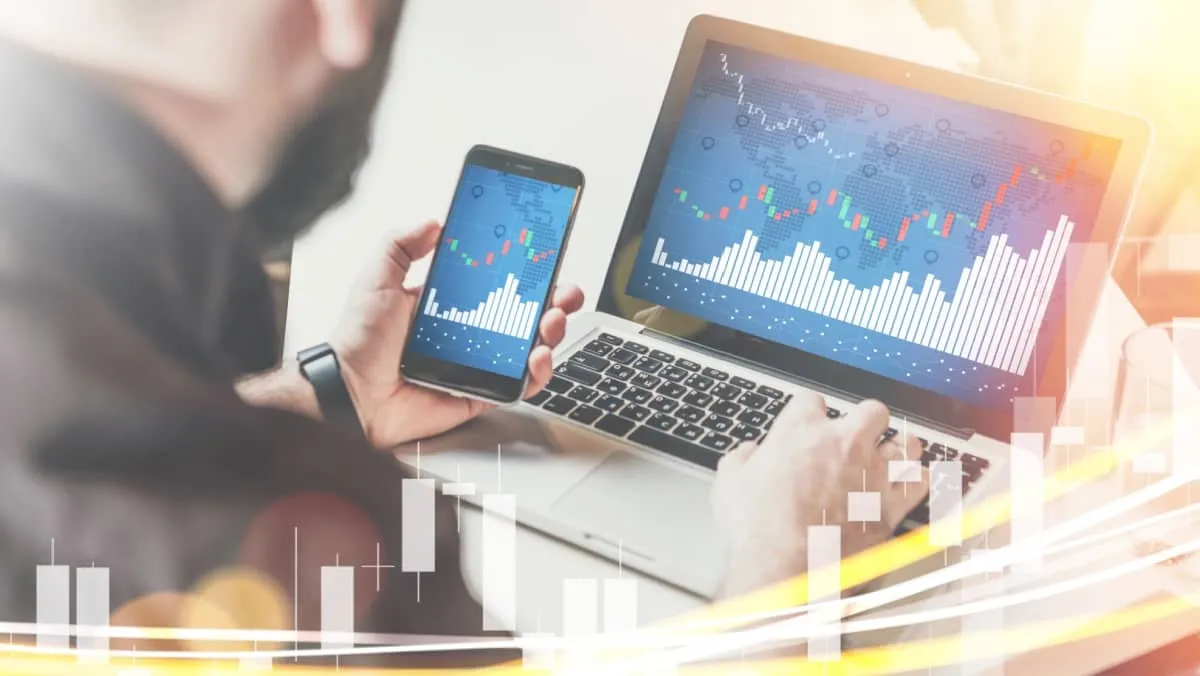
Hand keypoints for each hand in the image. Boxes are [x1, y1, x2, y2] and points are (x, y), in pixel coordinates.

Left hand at [330, 221, 584, 447]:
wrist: (349, 395)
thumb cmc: (358, 341)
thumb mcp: (377, 278)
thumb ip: (401, 243)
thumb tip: (434, 220)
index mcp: (449, 301)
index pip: (497, 280)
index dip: (525, 270)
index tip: (545, 256)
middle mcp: (468, 330)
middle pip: (525, 312)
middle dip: (553, 300)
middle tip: (563, 292)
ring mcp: (478, 362)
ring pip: (530, 346)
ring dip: (551, 331)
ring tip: (551, 321)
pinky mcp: (480, 393)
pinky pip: (519, 385)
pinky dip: (537, 372)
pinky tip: (537, 356)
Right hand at [712, 392, 927, 597]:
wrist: (786, 569)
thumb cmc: (758, 529)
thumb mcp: (730, 483)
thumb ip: (742, 459)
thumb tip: (748, 454)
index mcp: (801, 430)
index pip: (813, 400)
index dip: (810, 413)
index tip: (807, 425)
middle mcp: (843, 443)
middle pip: (871, 410)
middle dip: (865, 420)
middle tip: (856, 434)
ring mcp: (873, 473)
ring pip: (906, 442)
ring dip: (900, 446)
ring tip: (891, 454)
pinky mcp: (892, 505)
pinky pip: (921, 482)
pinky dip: (917, 481)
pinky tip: (909, 483)